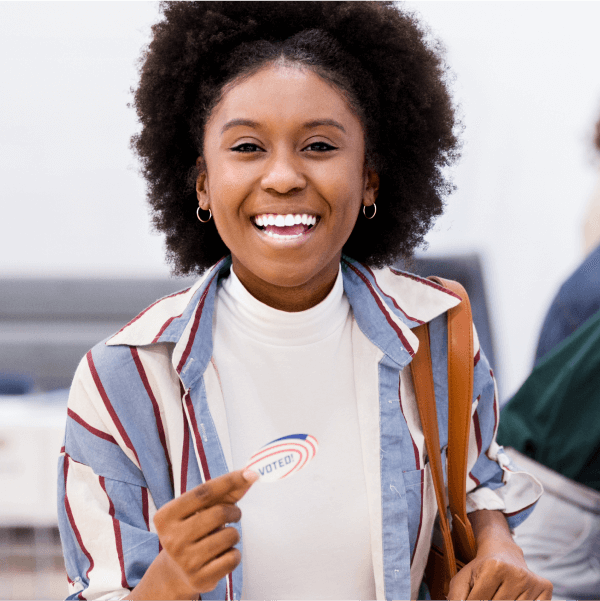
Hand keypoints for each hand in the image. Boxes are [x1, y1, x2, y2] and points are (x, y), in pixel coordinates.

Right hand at [124, 469, 257, 599]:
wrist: (176, 571)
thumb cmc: (194, 530)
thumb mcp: (200, 509)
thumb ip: (225, 492)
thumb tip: (251, 475)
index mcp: (166, 516)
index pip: (204, 492)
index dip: (229, 481)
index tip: (251, 473)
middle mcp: (171, 539)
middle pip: (218, 513)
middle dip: (234, 511)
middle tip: (234, 514)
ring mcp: (185, 561)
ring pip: (229, 536)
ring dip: (234, 533)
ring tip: (222, 537)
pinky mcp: (200, 579)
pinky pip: (232, 558)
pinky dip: (234, 552)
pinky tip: (222, 554)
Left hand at [448, 546, 552, 599]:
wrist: (502, 551)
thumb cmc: (480, 568)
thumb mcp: (463, 578)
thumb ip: (457, 597)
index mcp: (494, 567)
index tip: (475, 597)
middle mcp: (516, 573)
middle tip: (489, 594)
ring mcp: (532, 581)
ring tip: (499, 595)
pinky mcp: (545, 588)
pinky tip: (514, 596)